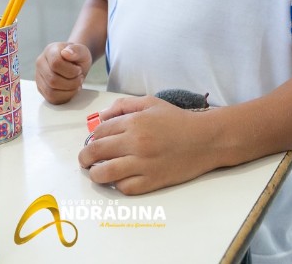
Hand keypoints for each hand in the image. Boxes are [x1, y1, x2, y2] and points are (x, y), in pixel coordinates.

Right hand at [35, 42, 92, 103]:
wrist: (74, 63)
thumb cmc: (77, 57)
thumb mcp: (82, 51)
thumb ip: (77, 50)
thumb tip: (66, 53)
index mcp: (50, 51)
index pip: (55, 63)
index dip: (70, 70)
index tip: (78, 70)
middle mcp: (40, 63)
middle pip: (52, 80)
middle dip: (71, 82)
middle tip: (79, 78)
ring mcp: (39, 76)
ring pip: (51, 91)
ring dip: (68, 91)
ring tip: (76, 84)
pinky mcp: (41, 88)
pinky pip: (51, 98)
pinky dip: (65, 97)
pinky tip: (71, 90)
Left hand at [78, 96, 214, 194]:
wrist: (206, 139)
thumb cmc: (178, 120)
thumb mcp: (150, 102)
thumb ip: (123, 106)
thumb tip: (101, 117)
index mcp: (134, 122)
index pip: (99, 132)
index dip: (92, 137)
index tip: (93, 142)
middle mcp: (136, 143)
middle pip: (95, 152)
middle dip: (85, 157)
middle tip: (85, 160)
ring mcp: (143, 164)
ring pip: (105, 173)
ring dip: (95, 174)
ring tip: (96, 172)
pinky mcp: (152, 181)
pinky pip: (125, 188)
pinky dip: (118, 185)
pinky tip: (119, 179)